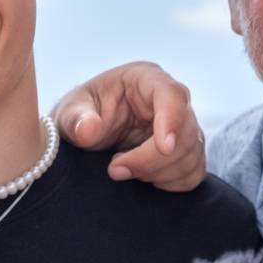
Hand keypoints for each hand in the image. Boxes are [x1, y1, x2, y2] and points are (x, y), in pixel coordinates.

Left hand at [50, 62, 205, 190]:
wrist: (85, 132)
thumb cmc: (81, 114)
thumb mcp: (70, 112)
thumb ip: (76, 120)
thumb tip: (89, 130)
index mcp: (146, 79)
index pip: (172, 94)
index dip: (172, 120)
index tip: (163, 147)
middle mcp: (171, 100)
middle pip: (186, 131)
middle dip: (152, 159)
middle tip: (115, 168)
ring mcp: (182, 127)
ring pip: (191, 155)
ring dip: (158, 173)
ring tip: (122, 169)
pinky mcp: (185, 152)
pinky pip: (193, 173)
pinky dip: (169, 183)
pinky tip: (142, 178)